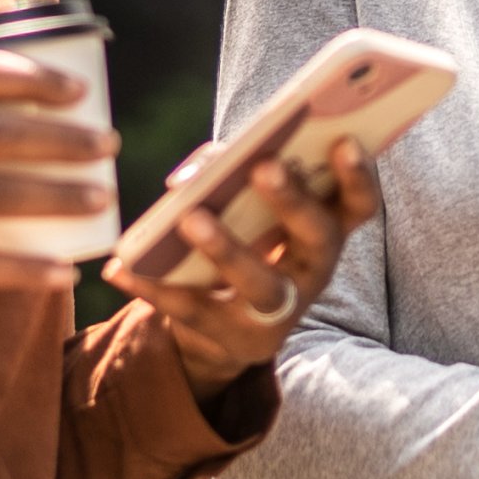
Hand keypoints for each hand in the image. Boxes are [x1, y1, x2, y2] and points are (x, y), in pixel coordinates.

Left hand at [104, 139, 381, 399]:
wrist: (225, 326)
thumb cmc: (242, 236)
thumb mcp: (250, 204)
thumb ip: (230, 170)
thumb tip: (202, 167)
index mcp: (326, 229)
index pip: (358, 204)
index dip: (358, 176)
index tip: (343, 140)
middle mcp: (313, 272)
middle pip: (316, 237)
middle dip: (292, 201)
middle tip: (264, 166)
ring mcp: (278, 311)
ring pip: (260, 283)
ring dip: (227, 248)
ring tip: (190, 217)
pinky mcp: (234, 337)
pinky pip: (192, 309)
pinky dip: (152, 286)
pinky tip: (120, 267)